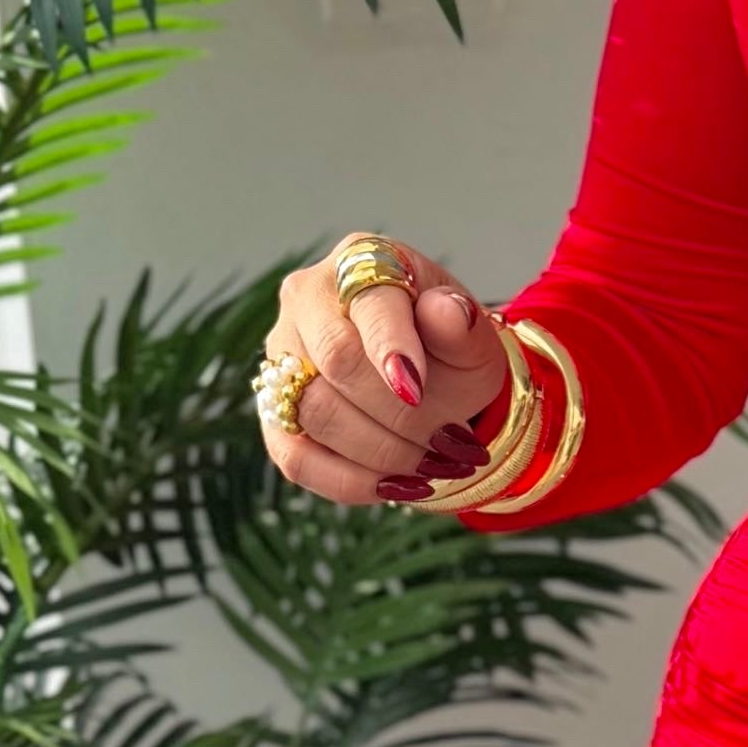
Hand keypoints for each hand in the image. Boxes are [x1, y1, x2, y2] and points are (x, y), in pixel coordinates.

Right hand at [259, 234, 514, 506]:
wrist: (433, 378)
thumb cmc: (451, 348)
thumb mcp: (475, 336)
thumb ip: (463, 327)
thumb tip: (447, 312)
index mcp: (362, 261)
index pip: (368, 304)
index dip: (391, 349)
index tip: (417, 393)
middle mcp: (307, 299)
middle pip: (337, 361)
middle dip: (402, 416)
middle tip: (450, 444)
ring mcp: (281, 355)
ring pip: (314, 412)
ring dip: (382, 451)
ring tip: (432, 464)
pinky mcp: (273, 412)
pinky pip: (295, 456)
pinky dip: (349, 480)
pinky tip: (393, 485)